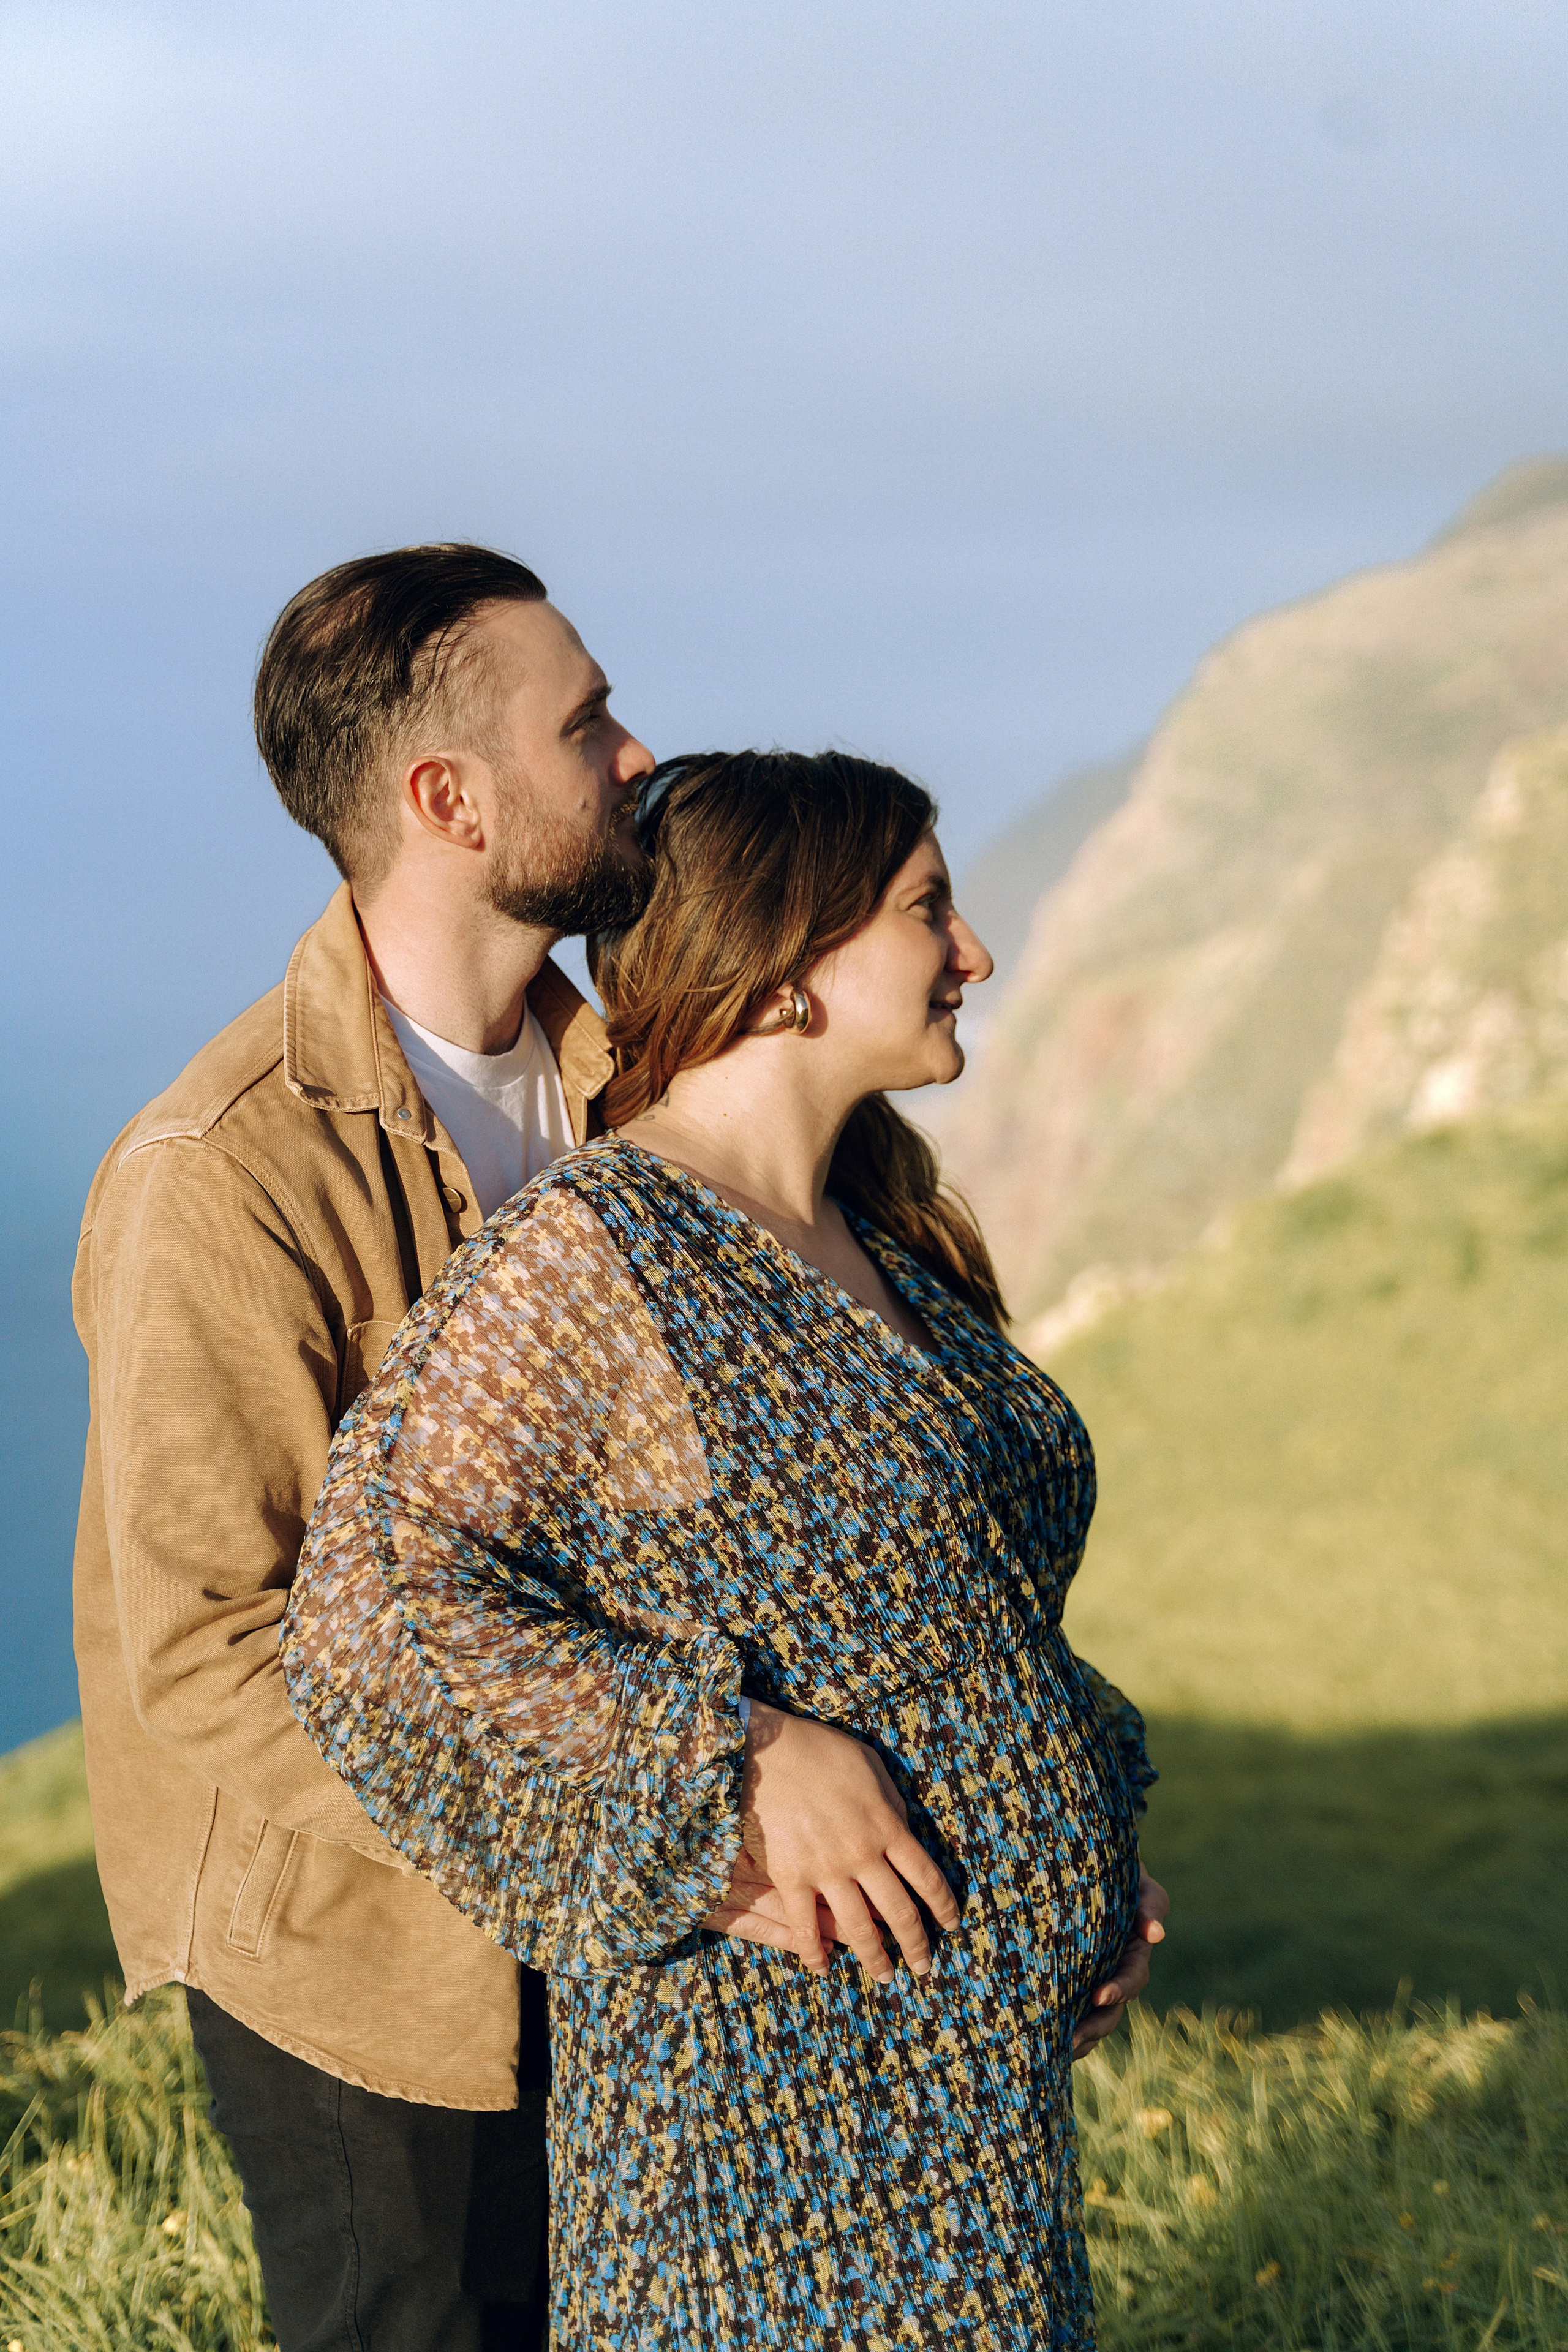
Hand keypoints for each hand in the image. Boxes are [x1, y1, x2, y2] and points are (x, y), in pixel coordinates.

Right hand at [709, 1702, 958, 1982]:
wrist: (766, 1749)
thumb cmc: (820, 1750)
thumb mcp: (870, 1766)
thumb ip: (892, 1802)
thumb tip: (904, 1828)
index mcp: (887, 1825)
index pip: (926, 1876)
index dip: (942, 1906)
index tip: (950, 1925)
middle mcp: (862, 1853)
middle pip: (899, 1911)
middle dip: (916, 1944)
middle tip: (923, 1968)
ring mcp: (826, 1868)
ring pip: (858, 1927)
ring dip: (875, 1957)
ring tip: (885, 1977)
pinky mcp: (790, 1876)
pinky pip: (805, 1925)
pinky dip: (815, 1952)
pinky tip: (824, 1968)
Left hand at [1072, 1865, 1168, 2058]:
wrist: (1074, 1861)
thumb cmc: (1110, 1867)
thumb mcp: (1135, 1879)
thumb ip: (1149, 1902)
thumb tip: (1155, 1935)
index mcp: (1132, 1950)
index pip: (1132, 1978)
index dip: (1119, 1991)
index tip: (1099, 1996)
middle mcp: (1114, 1970)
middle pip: (1110, 2010)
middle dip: (1094, 2027)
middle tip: (1071, 2039)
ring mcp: (1089, 1978)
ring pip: (1090, 2019)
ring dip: (1077, 2037)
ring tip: (1056, 2049)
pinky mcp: (1064, 1981)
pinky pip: (1066, 2012)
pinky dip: (1059, 2030)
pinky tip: (1040, 2042)